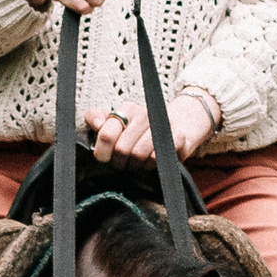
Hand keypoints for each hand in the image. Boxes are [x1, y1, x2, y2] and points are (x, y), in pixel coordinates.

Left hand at [94, 84, 222, 165]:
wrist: (182, 124)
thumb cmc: (144, 129)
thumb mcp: (120, 122)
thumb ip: (100, 120)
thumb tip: (94, 121)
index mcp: (126, 110)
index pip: (106, 133)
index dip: (102, 152)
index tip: (106, 158)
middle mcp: (144, 114)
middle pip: (122, 149)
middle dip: (121, 163)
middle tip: (124, 164)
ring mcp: (162, 125)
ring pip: (139, 155)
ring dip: (137, 165)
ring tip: (139, 163)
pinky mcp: (177, 138)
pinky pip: (157, 158)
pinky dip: (152, 164)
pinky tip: (153, 161)